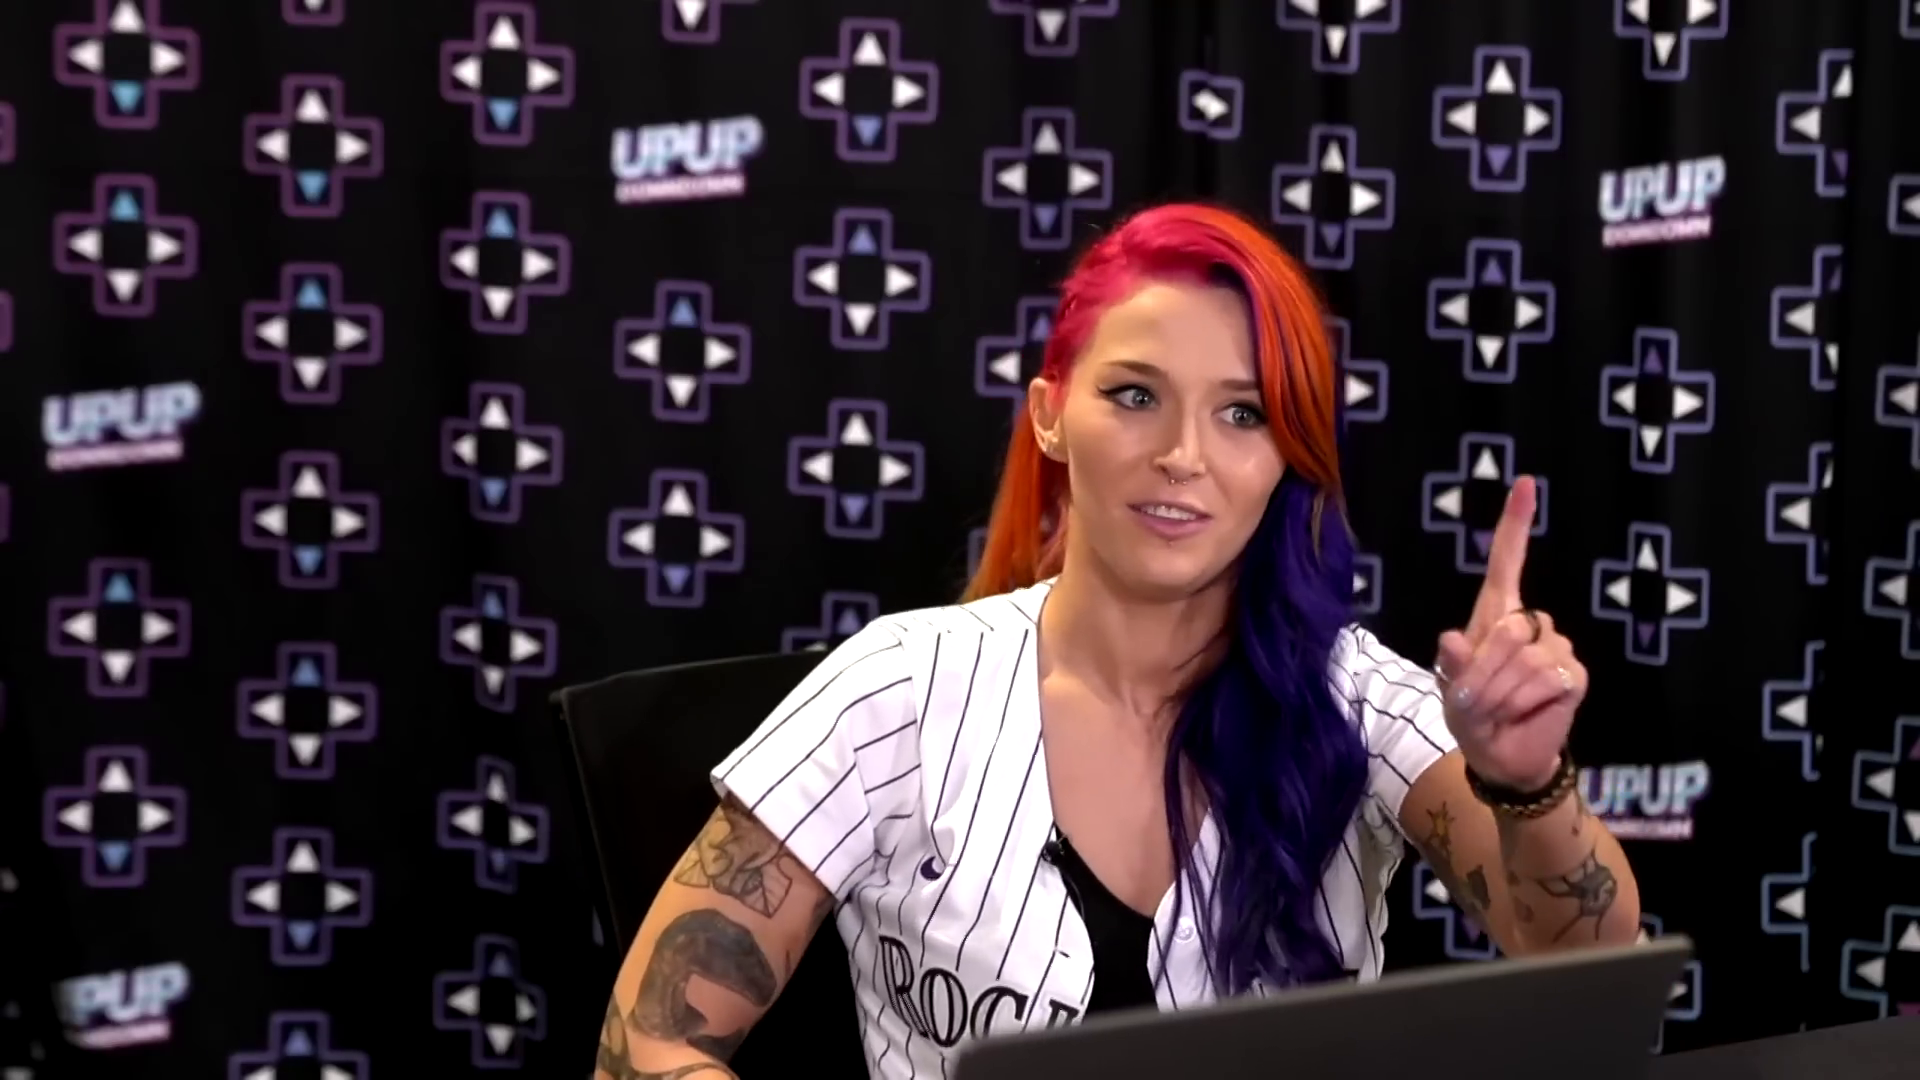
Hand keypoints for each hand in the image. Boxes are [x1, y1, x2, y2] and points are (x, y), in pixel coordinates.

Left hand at [1434, 476, 1587, 789]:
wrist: (1502, 756)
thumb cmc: (1473, 715)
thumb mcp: (1451, 690)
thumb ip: (1453, 665)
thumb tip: (1451, 640)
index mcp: (1496, 615)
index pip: (1507, 562)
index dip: (1515, 524)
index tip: (1524, 483)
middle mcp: (1532, 624)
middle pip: (1508, 626)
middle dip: (1483, 670)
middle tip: (1475, 700)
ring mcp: (1557, 647)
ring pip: (1525, 657)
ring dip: (1500, 691)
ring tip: (1498, 709)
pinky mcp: (1574, 675)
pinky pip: (1546, 679)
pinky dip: (1523, 701)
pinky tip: (1525, 712)